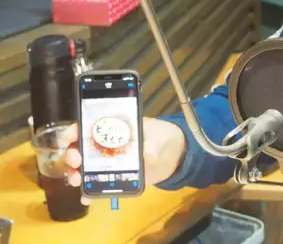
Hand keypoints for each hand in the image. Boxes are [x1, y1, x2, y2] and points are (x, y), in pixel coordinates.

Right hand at [64, 117, 186, 204]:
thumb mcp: (157, 136)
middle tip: (76, 162)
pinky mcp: (114, 177)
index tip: (68, 138)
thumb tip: (146, 153)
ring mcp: (109, 162)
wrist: (173, 155)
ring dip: (76, 173)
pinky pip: (97, 184)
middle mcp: (106, 144)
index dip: (76, 130)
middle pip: (81, 147)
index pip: (89, 125)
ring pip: (84, 167)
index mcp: (114, 127)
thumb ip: (150, 144)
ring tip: (77, 180)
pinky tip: (86, 197)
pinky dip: (89, 192)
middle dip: (72, 154)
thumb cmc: (162, 137)